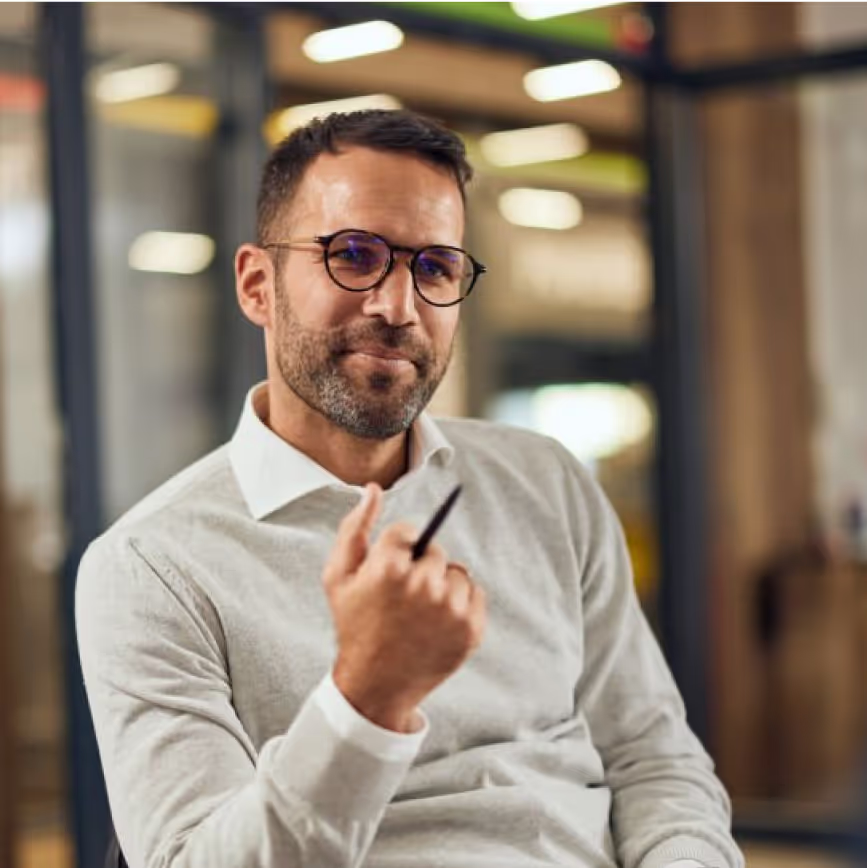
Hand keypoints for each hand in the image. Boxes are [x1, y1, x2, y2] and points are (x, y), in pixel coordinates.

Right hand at [322, 483, 485, 732]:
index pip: (408, 531)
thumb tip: (373, 489)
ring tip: (420, 611)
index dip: (395, 550)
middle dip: (420, 565)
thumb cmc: (354, 624)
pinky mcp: (470, 628)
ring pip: (456, 571)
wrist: (376, 685)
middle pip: (434, 549)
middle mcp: (423, 585)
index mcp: (388, 568)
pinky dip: (460, 602)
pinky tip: (437, 622)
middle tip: (402, 596)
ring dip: (442, 583)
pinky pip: (474, 593)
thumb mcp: (338, 577)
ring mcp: (450, 609)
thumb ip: (354, 528)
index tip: (387, 573)